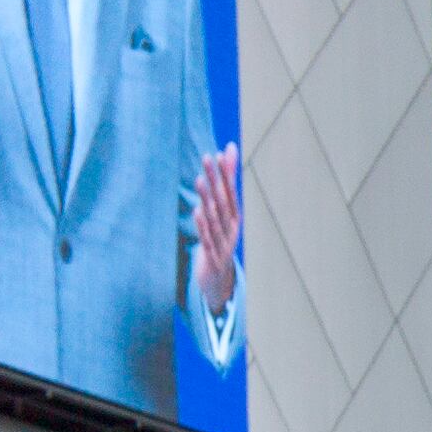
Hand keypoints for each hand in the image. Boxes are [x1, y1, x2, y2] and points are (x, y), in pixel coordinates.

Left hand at [193, 144, 240, 313]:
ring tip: (200, 180)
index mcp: (234, 217)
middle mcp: (231, 227)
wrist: (217, 279)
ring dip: (208, 199)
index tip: (218, 153)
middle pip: (223, 200)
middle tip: (207, 158)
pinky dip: (203, 225)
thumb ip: (223, 185)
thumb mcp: (221, 215)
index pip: (230, 191)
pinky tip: (197, 212)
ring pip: (214, 217)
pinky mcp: (212, 255)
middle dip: (216, 179)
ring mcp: (223, 241)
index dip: (226, 173)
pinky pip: (208, 238)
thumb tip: (227, 153)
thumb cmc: (217, 239)